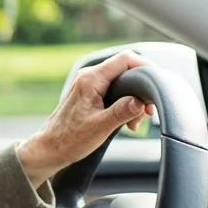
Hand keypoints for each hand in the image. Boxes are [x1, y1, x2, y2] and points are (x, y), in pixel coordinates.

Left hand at [17, 51, 156, 188]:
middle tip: (147, 112)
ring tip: (135, 123)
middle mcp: (89, 76)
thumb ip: (122, 112)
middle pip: (126, 70)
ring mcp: (89, 84)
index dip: (146, 67)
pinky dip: (125, 103)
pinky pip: (115, 91)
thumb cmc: (70, 139)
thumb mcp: (100, 127)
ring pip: (122, 82)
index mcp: (91, 79)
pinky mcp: (90, 93)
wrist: (50, 149)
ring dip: (134, 100)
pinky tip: (128, 122)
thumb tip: (142, 102)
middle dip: (141, 89)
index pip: (125, 59)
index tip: (158, 84)